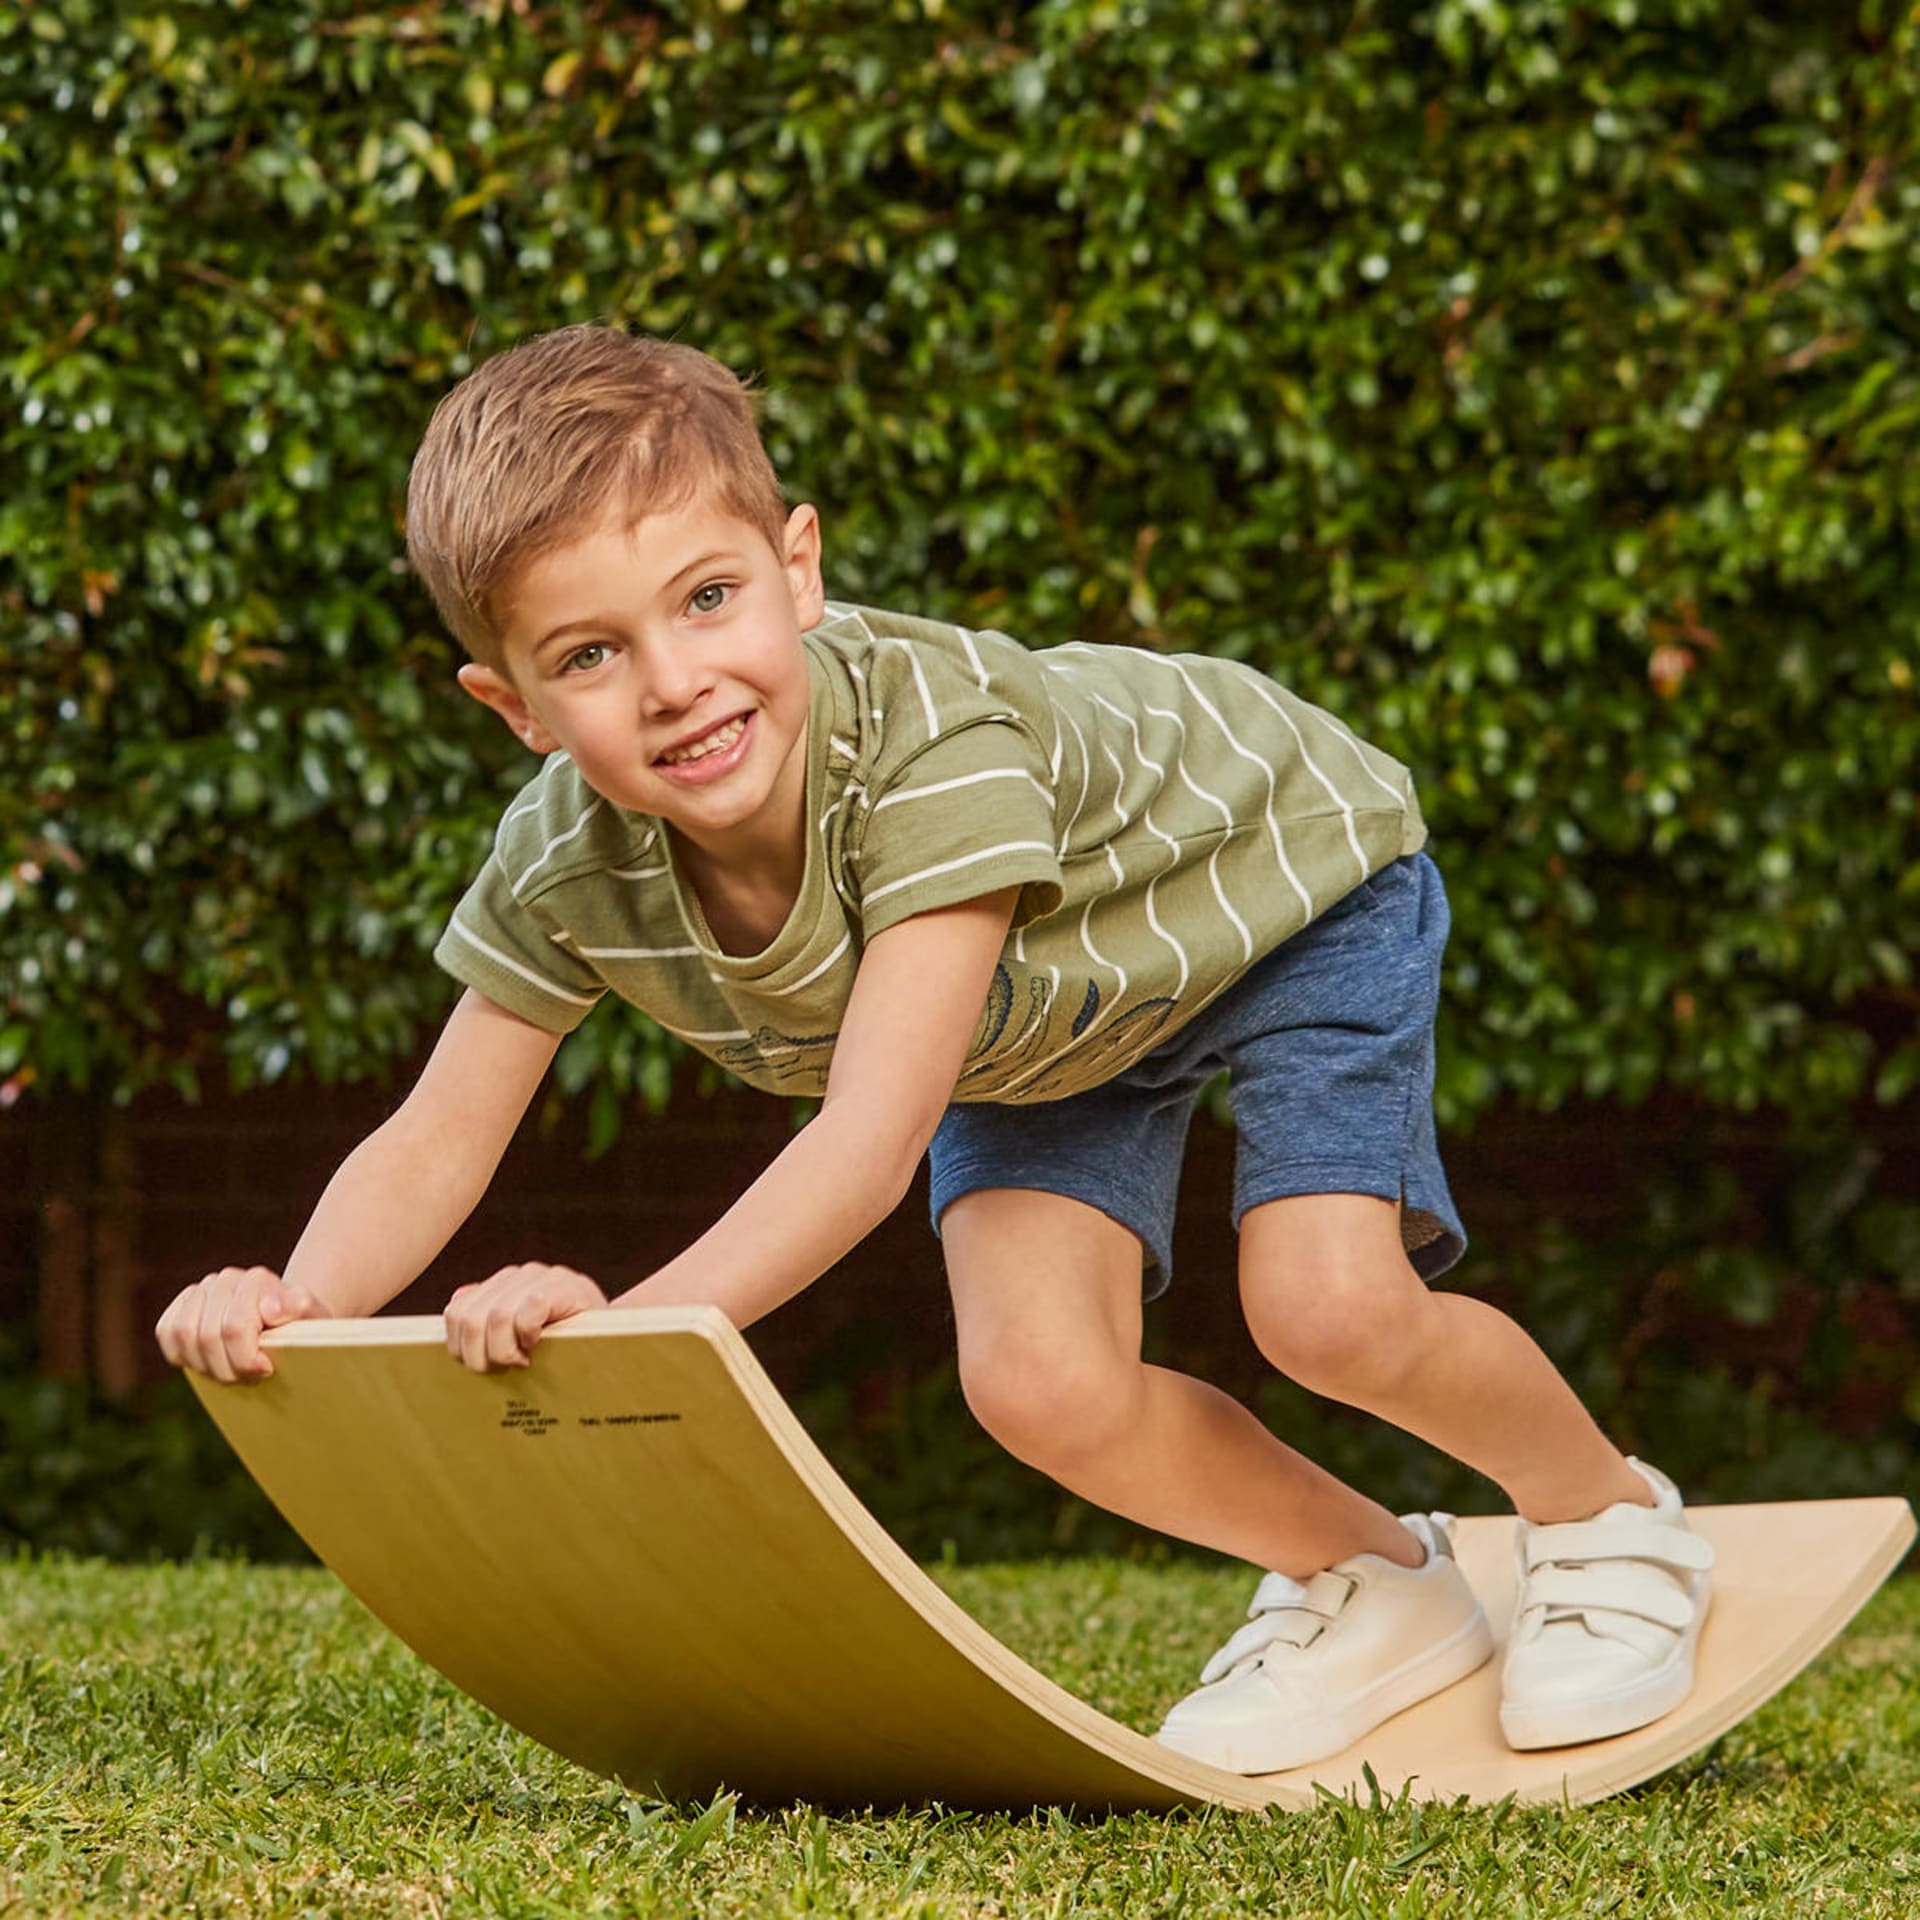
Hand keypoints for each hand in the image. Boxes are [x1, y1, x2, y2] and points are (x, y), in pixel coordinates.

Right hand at [154, 1266, 333, 1382]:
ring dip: (206, 1365)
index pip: (235, 1328)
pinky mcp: (179, 1307)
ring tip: (233, 1372)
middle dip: (228, 1368)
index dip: (247, 1359)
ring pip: (184, 1336)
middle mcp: (224, 1280)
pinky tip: (207, 1363)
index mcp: (257, 1280)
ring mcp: (200, 1292)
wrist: (285, 1321)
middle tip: (251, 1377)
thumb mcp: (313, 1320)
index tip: (267, 1369)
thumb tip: (270, 1309)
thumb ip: (301, 1308)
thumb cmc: (300, 1324)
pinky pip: (165, 1332)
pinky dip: (183, 1355)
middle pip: (208, 1337)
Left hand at [443, 1263, 606, 1371]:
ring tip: (523, 1360)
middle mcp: (518, 1276)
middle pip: (469, 1318)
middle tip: (503, 1369)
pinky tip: (540, 1343)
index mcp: (501, 1286)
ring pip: (495, 1317)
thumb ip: (490, 1321)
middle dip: (479, 1355)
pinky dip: (529, 1333)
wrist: (617, 1335)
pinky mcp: (565, 1286)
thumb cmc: (566, 1343)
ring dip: (504, 1349)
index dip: (459, 1346)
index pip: (456, 1311)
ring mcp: (543, 1277)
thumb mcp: (521, 1333)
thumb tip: (457, 1307)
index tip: (483, 1366)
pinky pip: (529, 1309)